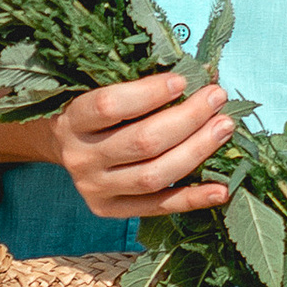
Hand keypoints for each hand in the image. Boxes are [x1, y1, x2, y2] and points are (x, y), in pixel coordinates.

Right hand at [53, 71, 235, 220]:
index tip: (183, 80)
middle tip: (217, 98)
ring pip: (153, 176)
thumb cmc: (94, 112)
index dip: (149, 93)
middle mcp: (80, 157)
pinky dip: (192, 199)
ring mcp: (94, 188)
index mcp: (73, 120)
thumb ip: (141, 85)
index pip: (110, 106)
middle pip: (141, 142)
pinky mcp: (109, 210)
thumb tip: (202, 76)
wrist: (63, 148)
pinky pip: (157, 207)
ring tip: (224, 129)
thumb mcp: (102, 90)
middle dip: (187, 119)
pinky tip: (221, 189)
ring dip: (195, 151)